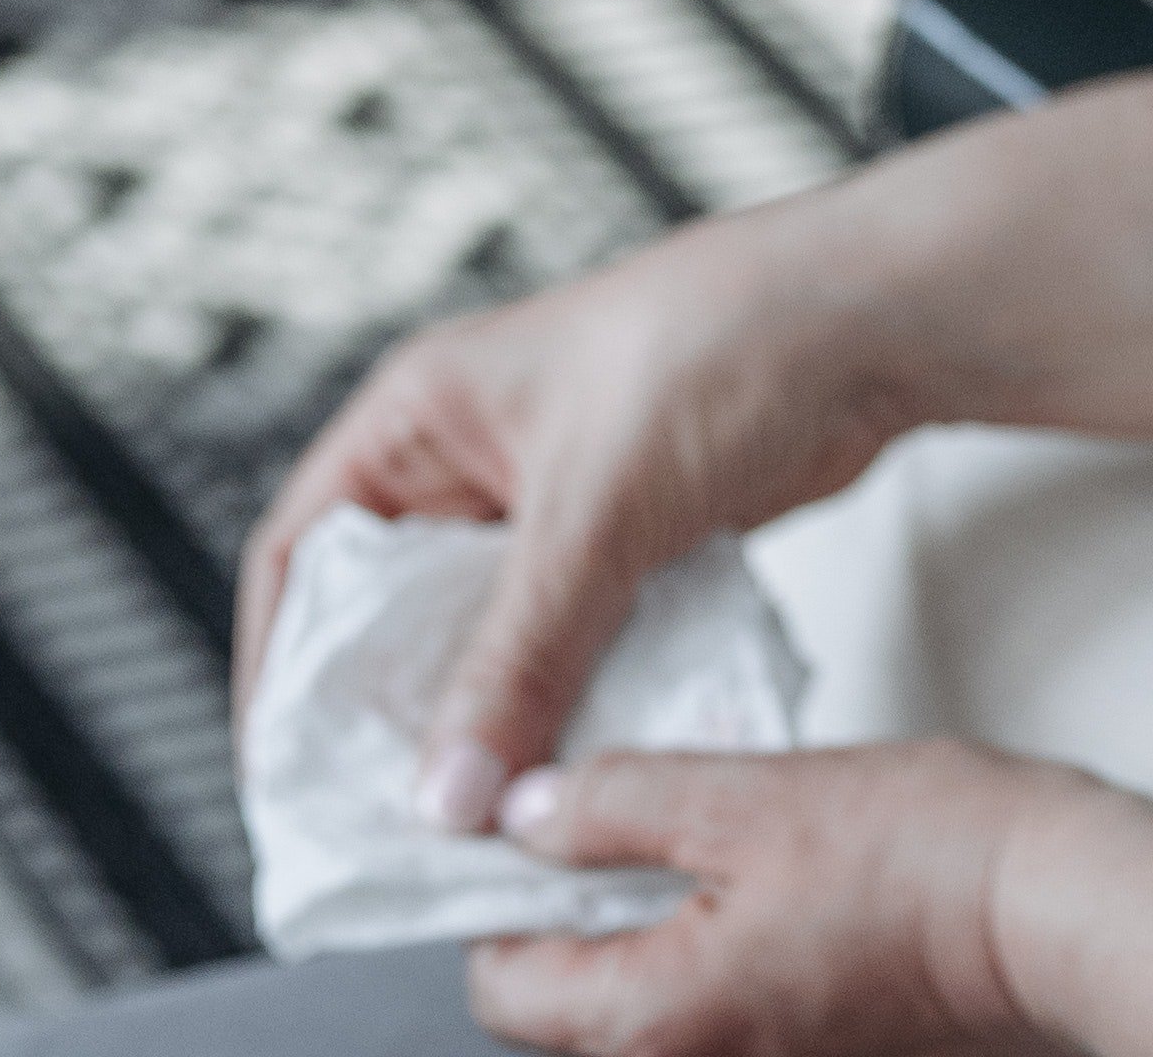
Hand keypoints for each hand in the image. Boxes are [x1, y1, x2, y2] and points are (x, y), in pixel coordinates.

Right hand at [231, 205, 903, 823]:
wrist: (869, 322)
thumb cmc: (717, 353)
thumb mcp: (595, 515)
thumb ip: (520, 661)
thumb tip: (449, 797)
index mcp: (421, 415)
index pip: (302, 554)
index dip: (283, 667)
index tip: (288, 776)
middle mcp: (473, 459)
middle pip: (390, 613)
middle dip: (391, 719)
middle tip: (390, 829)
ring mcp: (553, 501)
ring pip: (486, 640)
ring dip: (489, 724)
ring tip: (480, 829)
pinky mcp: (627, 537)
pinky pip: (568, 643)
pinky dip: (566, 704)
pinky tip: (573, 775)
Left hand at [464, 746, 1152, 1056]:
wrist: (1054, 911)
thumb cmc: (925, 858)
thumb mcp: (746, 797)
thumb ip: (617, 805)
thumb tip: (526, 815)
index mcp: (657, 1018)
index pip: (503, 989)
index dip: (499, 900)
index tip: (532, 828)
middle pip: (572, 1010)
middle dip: (578, 914)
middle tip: (620, 817)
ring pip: (647, 1009)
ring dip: (648, 929)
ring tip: (702, 839)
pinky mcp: (809, 1055)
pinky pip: (719, 1012)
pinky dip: (713, 950)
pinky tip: (761, 880)